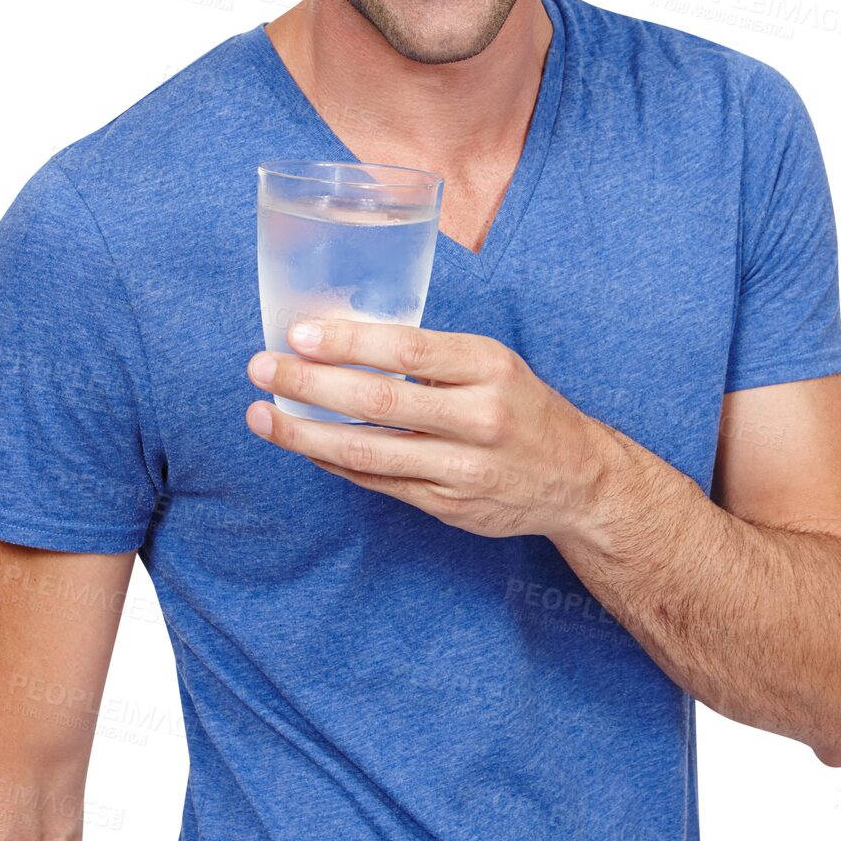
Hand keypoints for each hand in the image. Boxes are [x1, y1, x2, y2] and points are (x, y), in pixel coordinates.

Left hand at [245, 318, 609, 539]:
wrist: (578, 479)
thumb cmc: (523, 407)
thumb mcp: (493, 364)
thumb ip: (431, 356)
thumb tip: (345, 338)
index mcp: (489, 367)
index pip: (405, 349)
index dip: (346, 342)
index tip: (298, 334)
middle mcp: (478, 418)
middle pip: (378, 402)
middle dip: (310, 385)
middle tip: (262, 369)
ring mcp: (462, 469)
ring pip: (368, 452)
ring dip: (305, 434)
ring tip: (263, 417)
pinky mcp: (447, 505)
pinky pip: (378, 482)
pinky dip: (334, 462)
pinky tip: (304, 445)